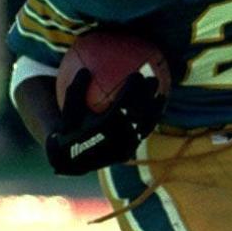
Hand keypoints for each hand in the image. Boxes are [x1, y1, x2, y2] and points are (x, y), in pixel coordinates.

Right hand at [45, 68, 165, 175]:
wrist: (72, 159)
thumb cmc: (70, 128)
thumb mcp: (68, 110)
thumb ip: (76, 91)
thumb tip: (85, 70)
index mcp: (103, 130)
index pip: (123, 107)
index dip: (132, 91)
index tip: (137, 74)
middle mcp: (118, 141)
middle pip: (139, 115)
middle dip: (148, 96)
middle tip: (153, 79)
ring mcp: (125, 148)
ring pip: (145, 126)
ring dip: (156, 109)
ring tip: (163, 93)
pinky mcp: (130, 152)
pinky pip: (143, 133)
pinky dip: (152, 120)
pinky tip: (156, 108)